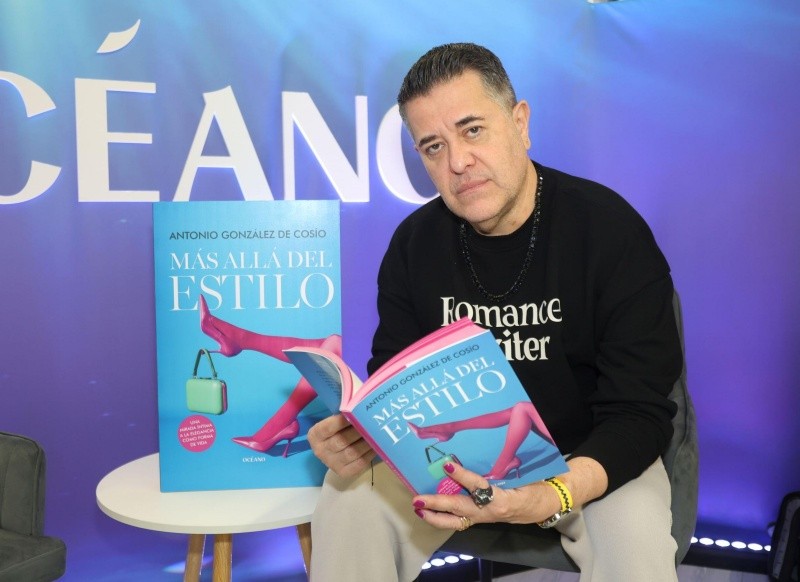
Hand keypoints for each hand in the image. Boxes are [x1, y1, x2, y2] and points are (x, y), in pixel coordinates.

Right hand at [307, 414, 375, 477]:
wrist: (333, 451)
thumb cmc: (336, 430)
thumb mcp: (333, 421)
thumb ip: (342, 415)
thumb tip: (358, 405)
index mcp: (315, 435)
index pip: (328, 427)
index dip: (342, 421)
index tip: (355, 412)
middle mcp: (320, 451)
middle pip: (341, 441)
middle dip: (358, 431)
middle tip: (371, 422)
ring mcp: (331, 464)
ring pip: (352, 452)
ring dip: (367, 442)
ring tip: (377, 433)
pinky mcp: (344, 472)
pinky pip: (359, 463)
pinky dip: (370, 453)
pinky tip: (377, 445)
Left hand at [411, 462, 561, 529]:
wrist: (544, 506)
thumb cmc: (533, 485)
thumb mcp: (522, 475)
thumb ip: (503, 466)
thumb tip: (480, 449)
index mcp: (503, 498)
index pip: (478, 487)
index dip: (462, 476)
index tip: (447, 465)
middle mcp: (490, 510)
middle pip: (460, 509)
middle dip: (437, 505)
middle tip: (418, 500)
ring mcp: (484, 517)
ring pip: (456, 521)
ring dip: (435, 516)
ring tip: (418, 508)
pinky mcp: (480, 519)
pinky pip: (459, 521)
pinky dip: (443, 517)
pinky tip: (429, 511)